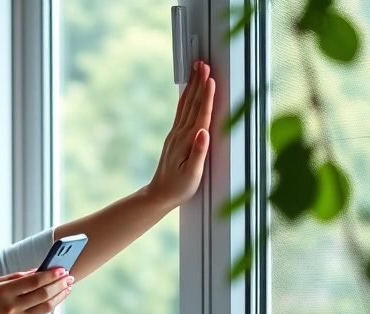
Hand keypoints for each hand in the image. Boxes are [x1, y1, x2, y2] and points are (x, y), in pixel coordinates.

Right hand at [0, 268, 73, 313]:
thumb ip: (16, 277)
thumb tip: (38, 271)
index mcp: (3, 292)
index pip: (33, 281)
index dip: (50, 274)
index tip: (62, 268)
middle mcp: (11, 308)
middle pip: (43, 294)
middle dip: (59, 284)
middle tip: (69, 277)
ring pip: (45, 308)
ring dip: (59, 297)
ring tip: (67, 288)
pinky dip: (46, 307)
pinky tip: (52, 300)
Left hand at [147, 61, 215, 210]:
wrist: (159, 194)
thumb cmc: (178, 187)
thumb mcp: (192, 174)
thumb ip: (198, 153)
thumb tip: (204, 132)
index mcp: (187, 141)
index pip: (200, 114)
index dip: (207, 95)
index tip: (210, 78)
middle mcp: (180, 134)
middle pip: (192, 103)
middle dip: (199, 82)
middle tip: (203, 63)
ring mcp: (176, 134)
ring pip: (186, 104)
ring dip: (192, 86)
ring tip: (197, 69)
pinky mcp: (175, 137)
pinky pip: (182, 112)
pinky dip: (187, 97)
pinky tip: (188, 90)